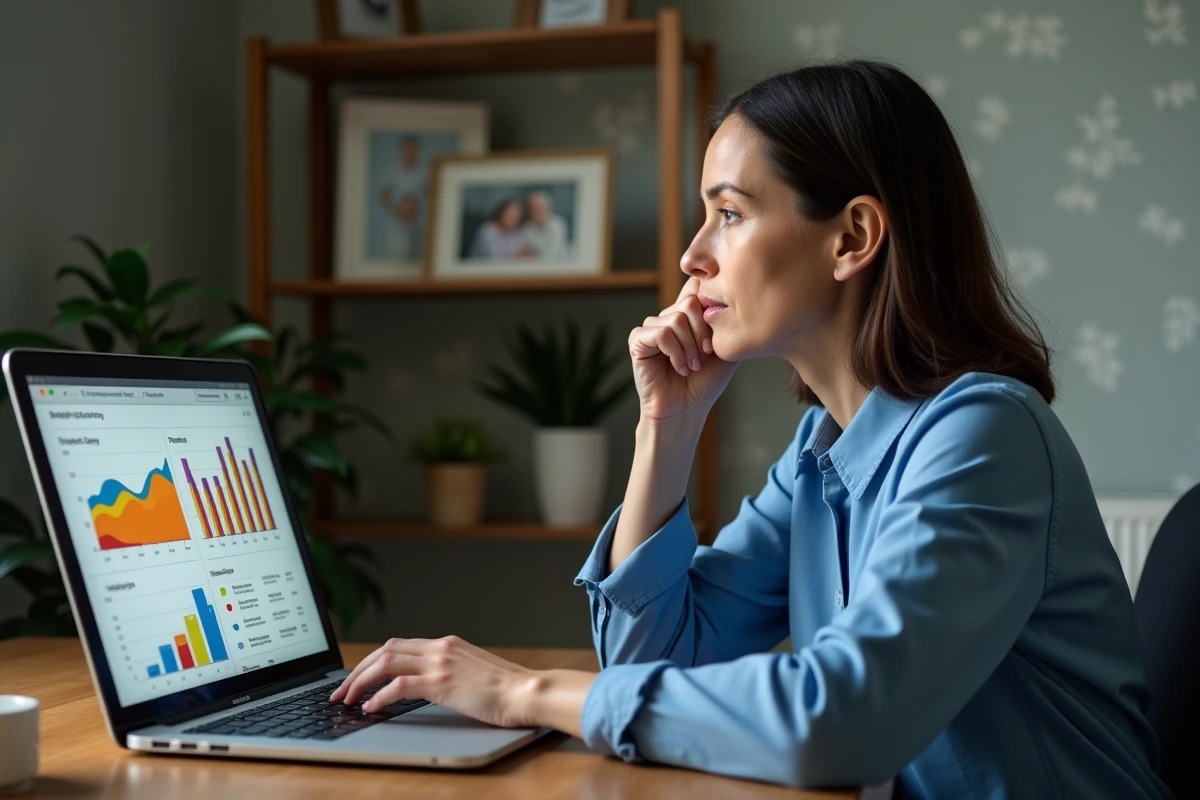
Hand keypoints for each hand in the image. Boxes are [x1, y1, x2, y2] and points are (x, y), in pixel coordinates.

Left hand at [330, 636, 537, 727]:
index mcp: (446, 643)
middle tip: (342, 691)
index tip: (359, 677)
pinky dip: (379, 696)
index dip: (372, 661)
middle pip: (385, 650)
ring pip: (385, 663)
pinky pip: (398, 686)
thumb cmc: (505, 688)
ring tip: (348, 700)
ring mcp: (439, 663)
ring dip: (361, 682)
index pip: (398, 645)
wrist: (525, 691)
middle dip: (358, 670)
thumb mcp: (473, 671)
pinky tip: (371, 709)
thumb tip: (428, 683)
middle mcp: (440, 647)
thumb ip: (450, 670)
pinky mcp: (441, 682)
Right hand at [628, 276, 738, 423]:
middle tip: (705, 354)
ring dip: (690, 347)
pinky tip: (679, 368)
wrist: (686, 410)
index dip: (709, 298)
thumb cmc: (705, 383)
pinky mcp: (637, 340)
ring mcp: (651, 327)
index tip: (716, 330)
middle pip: (691, 301)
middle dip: (703, 332)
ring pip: (677, 318)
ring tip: (692, 366)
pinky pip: (662, 333)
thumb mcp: (726, 349)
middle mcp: (668, 316)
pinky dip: (675, 353)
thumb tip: (739, 301)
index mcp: (687, 315)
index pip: (697, 286)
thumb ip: (730, 324)